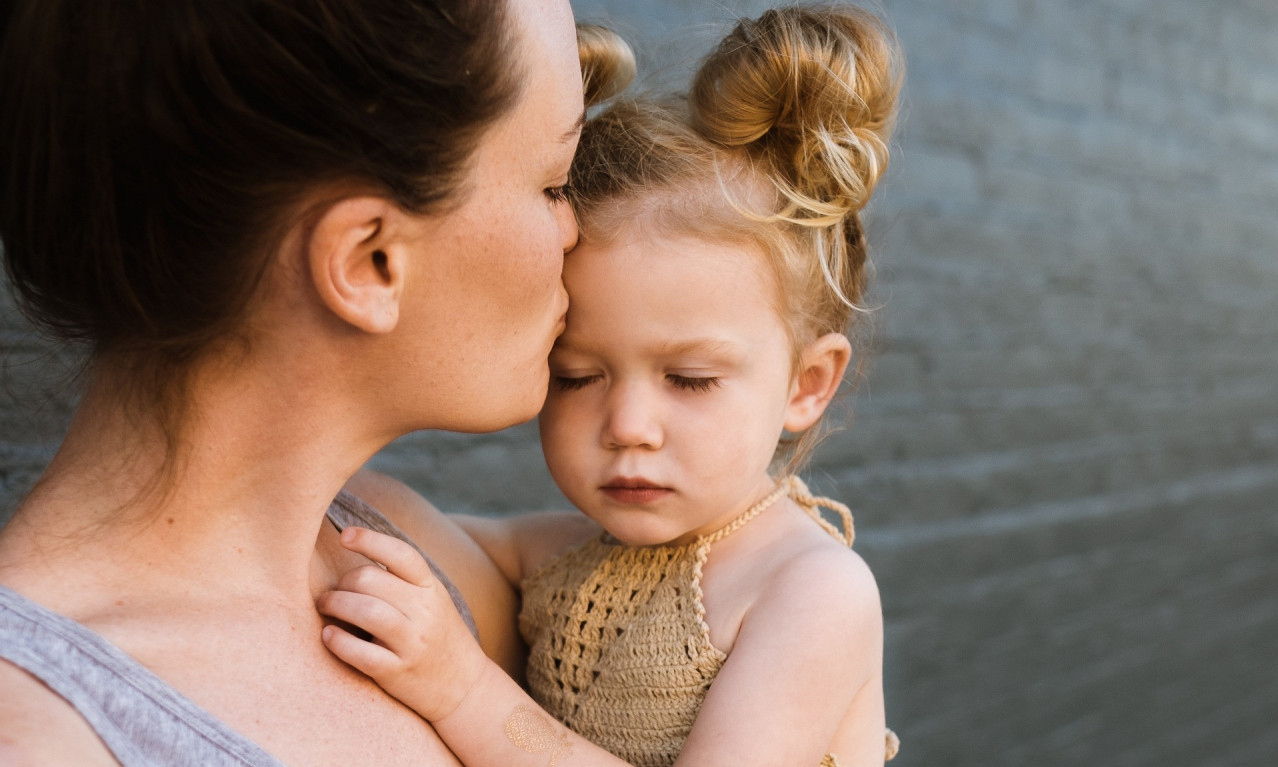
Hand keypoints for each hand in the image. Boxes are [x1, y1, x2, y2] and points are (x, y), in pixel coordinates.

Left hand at [317, 526, 488, 720]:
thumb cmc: (439, 637)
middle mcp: (425, 611)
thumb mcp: (433, 601)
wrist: (464, 686)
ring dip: (335, 604)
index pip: (400, 554)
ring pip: (365, 611)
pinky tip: (328, 635)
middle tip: (332, 592)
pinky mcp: (397, 672)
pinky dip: (338, 641)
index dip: (369, 540)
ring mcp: (412, 643)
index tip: (344, 535)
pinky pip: (360, 653)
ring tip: (325, 606)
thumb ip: (403, 580)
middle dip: (342, 582)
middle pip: (370, 579)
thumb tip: (357, 555)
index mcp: (431, 588)